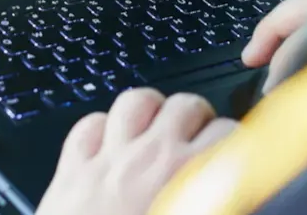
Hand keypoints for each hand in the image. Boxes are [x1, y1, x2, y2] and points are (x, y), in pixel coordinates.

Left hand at [36, 88, 237, 214]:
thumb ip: (218, 207)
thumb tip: (235, 200)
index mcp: (187, 178)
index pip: (227, 132)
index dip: (235, 143)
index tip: (234, 156)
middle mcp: (149, 159)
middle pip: (185, 105)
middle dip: (198, 119)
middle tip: (199, 140)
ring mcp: (107, 159)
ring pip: (135, 101)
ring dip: (151, 112)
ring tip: (157, 129)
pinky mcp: (71, 169)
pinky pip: (89, 125)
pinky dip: (102, 128)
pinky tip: (111, 144)